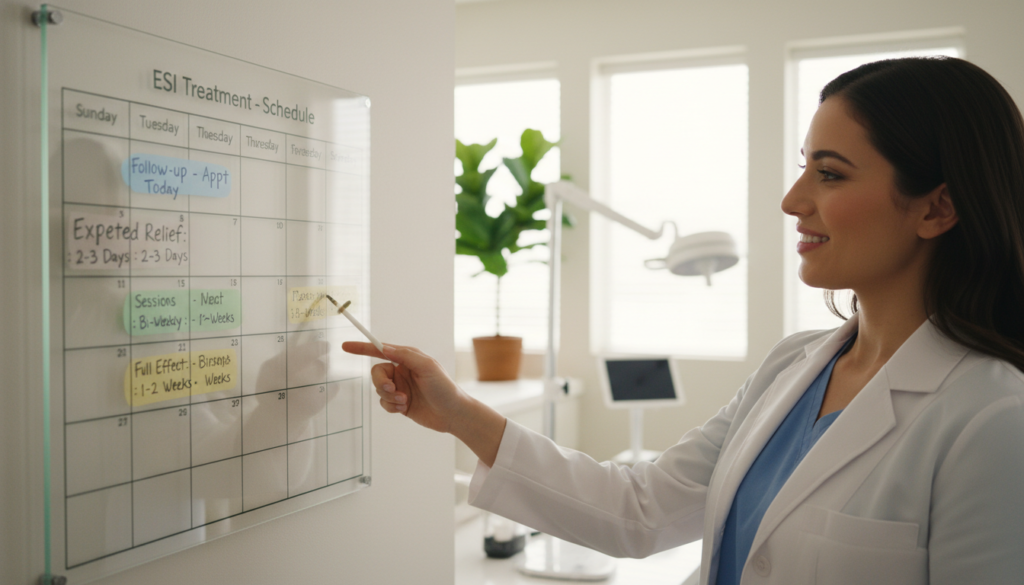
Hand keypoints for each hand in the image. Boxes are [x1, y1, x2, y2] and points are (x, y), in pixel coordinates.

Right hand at [341, 342, 464, 433]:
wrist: (452, 414)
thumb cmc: (444, 387)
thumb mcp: (427, 367)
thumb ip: (406, 356)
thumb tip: (385, 348)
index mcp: (408, 358)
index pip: (380, 350)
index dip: (362, 348)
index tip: (345, 346)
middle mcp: (402, 371)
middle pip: (376, 373)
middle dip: (380, 382)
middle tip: (392, 389)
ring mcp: (400, 387)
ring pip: (379, 390)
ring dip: (389, 396)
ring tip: (404, 401)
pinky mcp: (400, 403)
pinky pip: (384, 403)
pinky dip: (391, 406)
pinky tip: (404, 408)